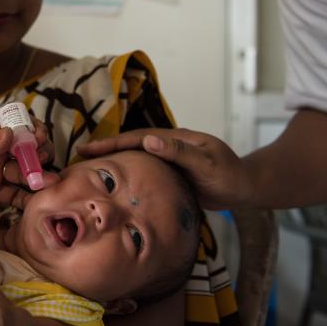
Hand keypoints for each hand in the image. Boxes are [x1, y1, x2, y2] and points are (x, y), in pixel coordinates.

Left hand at [0, 110, 56, 206]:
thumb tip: (9, 136)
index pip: (19, 123)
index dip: (32, 129)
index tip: (38, 137)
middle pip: (27, 148)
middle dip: (39, 153)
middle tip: (41, 160)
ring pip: (22, 170)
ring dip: (35, 175)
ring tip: (44, 182)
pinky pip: (10, 192)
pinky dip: (22, 196)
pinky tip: (32, 198)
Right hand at [77, 128, 252, 209]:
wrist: (246, 188)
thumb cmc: (230, 176)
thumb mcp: (206, 164)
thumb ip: (179, 152)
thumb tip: (148, 139)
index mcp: (175, 138)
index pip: (137, 138)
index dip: (111, 143)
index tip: (88, 149)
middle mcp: (169, 145)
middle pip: (131, 144)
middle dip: (105, 148)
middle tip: (79, 155)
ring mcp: (170, 159)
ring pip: (136, 156)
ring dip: (113, 159)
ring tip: (90, 166)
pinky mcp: (171, 173)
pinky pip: (144, 169)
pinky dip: (127, 171)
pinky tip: (116, 181)